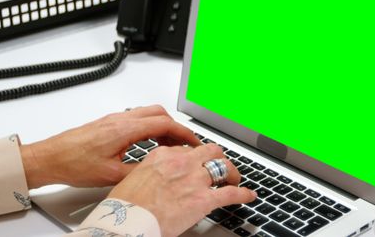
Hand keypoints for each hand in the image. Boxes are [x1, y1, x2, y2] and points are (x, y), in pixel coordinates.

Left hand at [20, 105, 201, 188]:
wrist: (49, 158)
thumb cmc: (72, 164)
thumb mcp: (111, 175)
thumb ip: (139, 170)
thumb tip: (157, 169)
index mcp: (124, 129)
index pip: (164, 123)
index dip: (183, 132)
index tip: (193, 141)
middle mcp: (120, 119)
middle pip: (159, 112)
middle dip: (176, 126)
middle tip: (185, 142)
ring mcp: (114, 119)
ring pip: (148, 113)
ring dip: (163, 126)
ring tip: (169, 144)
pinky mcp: (108, 123)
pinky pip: (137, 118)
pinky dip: (150, 127)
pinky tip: (149, 143)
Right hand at [108, 144, 256, 236]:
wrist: (126, 223)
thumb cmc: (125, 207)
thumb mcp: (133, 178)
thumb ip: (152, 172)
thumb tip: (157, 177)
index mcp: (163, 156)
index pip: (187, 149)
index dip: (196, 157)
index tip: (198, 162)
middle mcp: (182, 163)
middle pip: (210, 151)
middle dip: (218, 158)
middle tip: (219, 166)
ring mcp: (194, 180)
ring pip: (223, 167)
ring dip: (231, 173)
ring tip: (234, 179)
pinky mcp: (203, 200)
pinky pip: (230, 193)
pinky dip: (243, 194)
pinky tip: (249, 196)